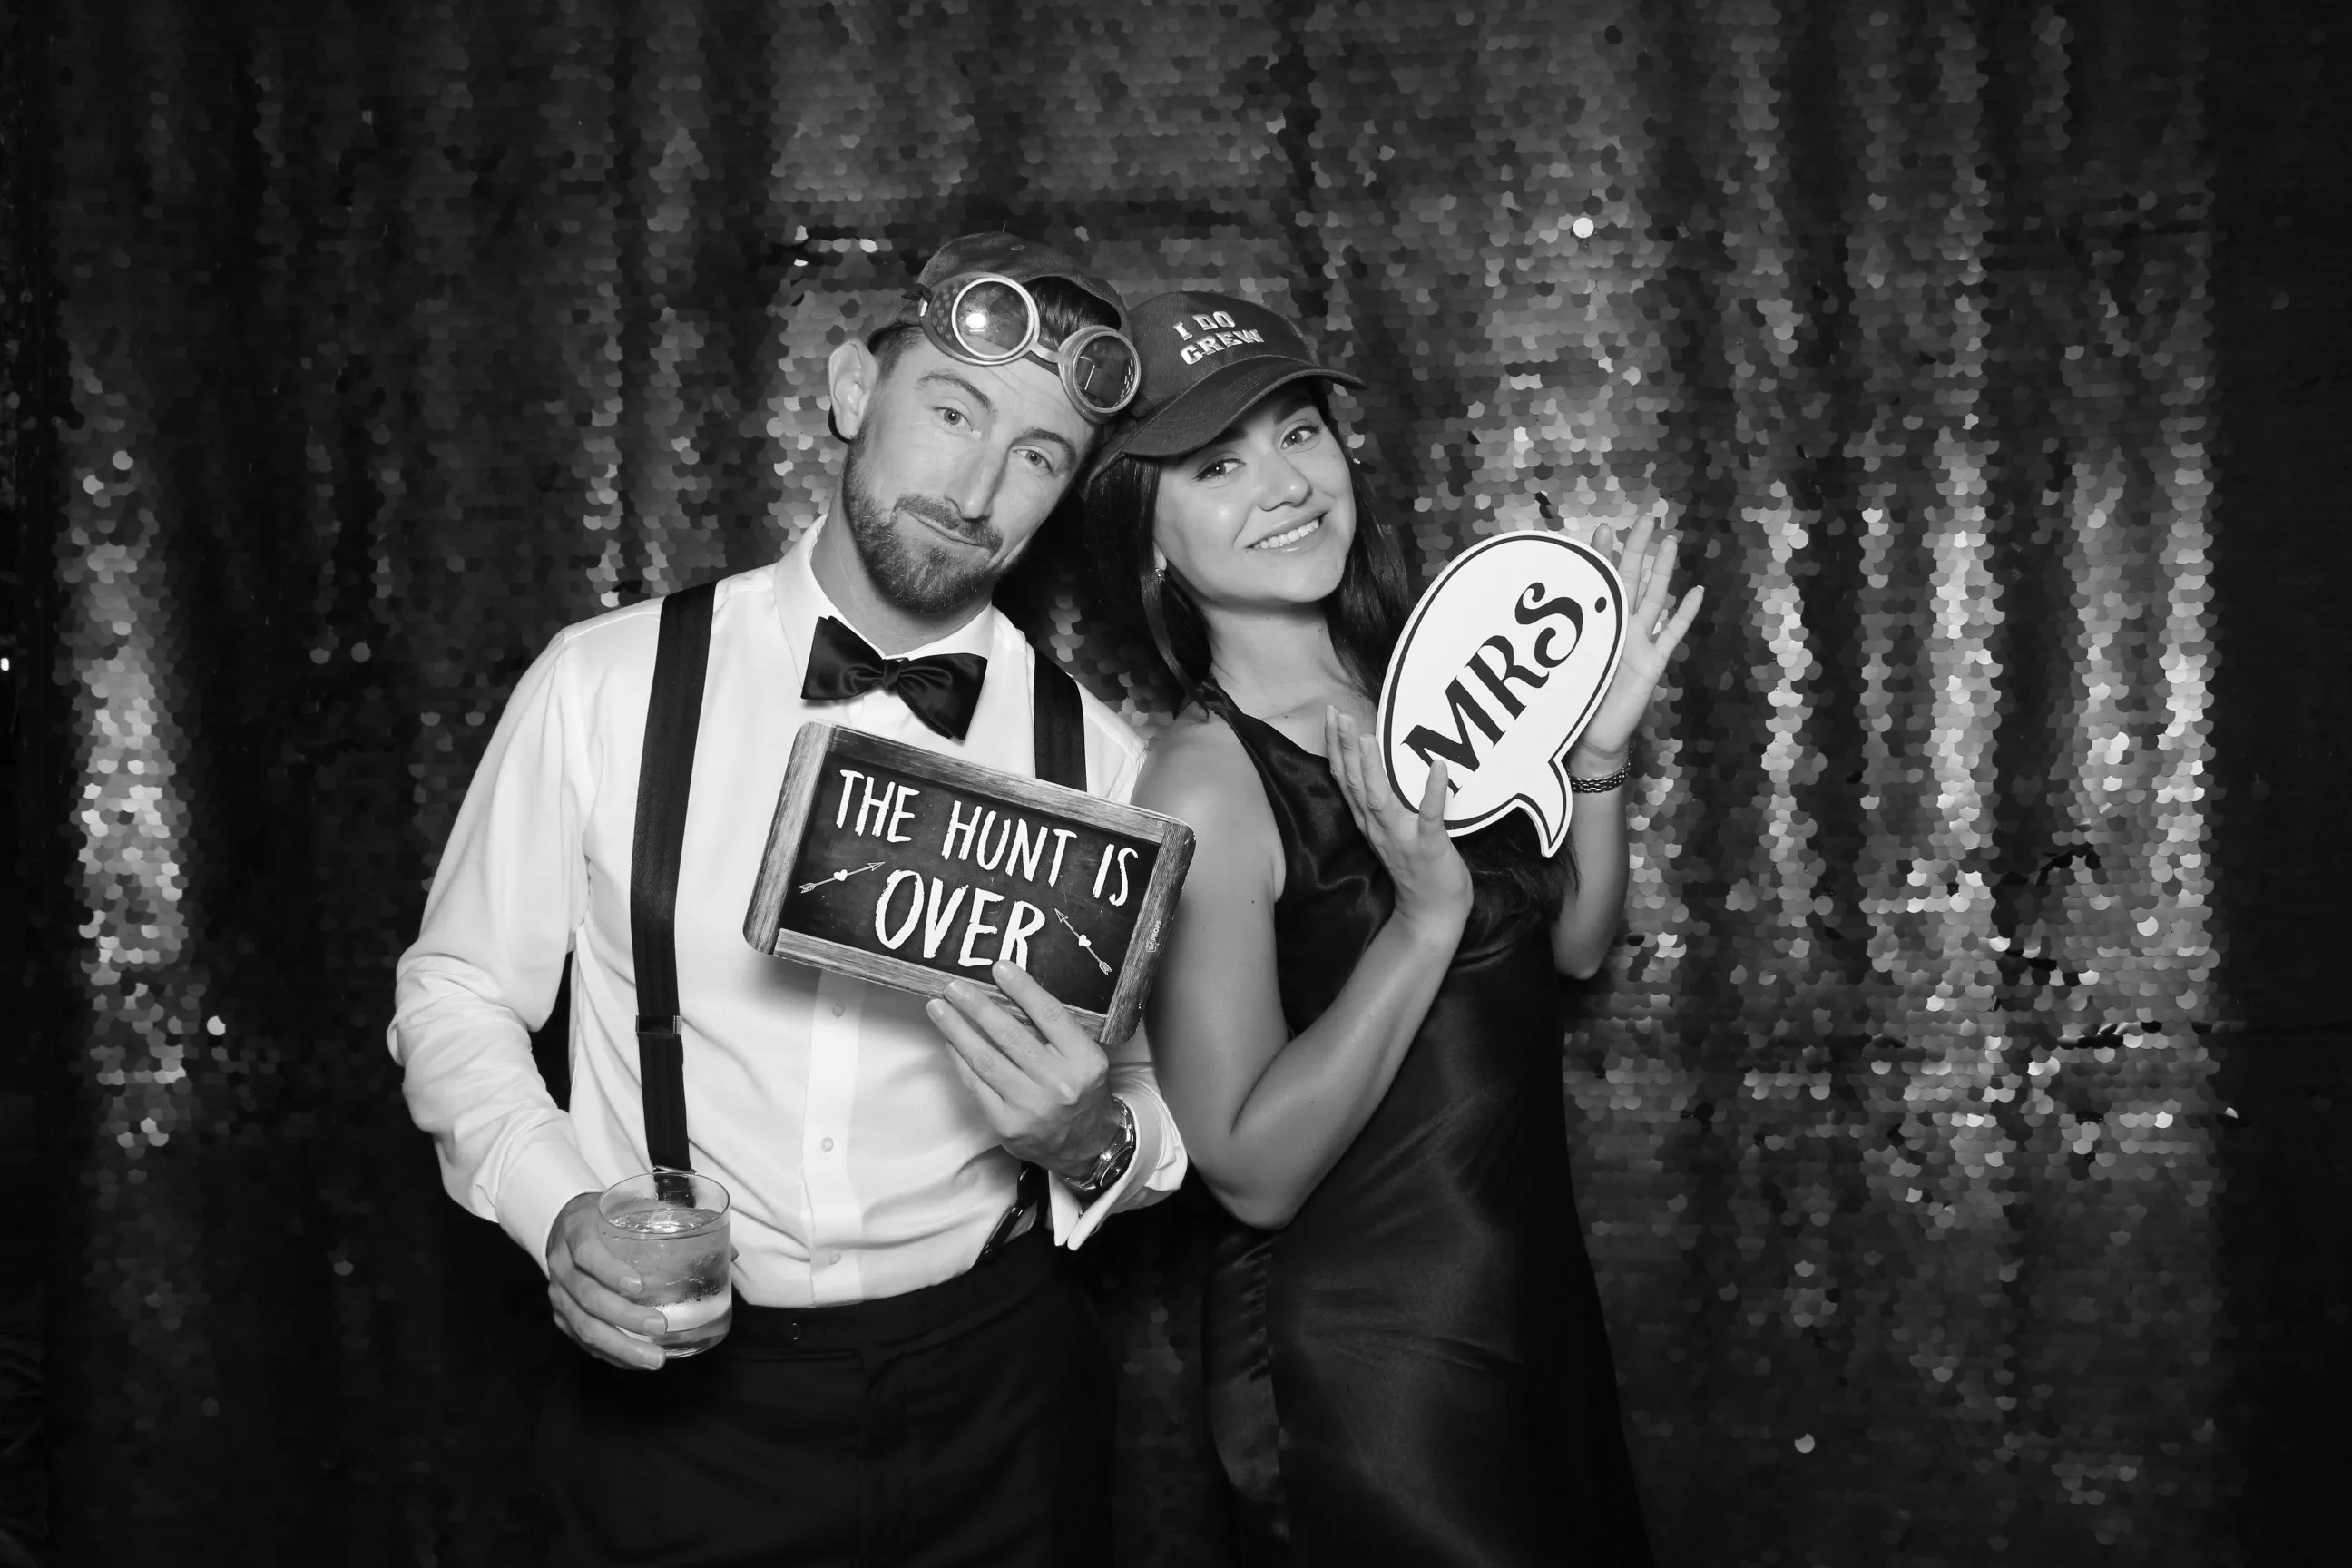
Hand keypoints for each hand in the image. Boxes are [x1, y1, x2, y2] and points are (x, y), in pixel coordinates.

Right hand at [545, 1191, 667, 1370]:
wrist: (565, 1223)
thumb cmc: (608, 1216)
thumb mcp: (634, 1207)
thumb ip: (678, 1223)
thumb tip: (732, 1253)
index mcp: (577, 1231)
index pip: (587, 1253)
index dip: (609, 1271)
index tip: (639, 1286)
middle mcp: (562, 1265)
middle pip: (587, 1297)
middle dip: (624, 1318)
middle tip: (660, 1328)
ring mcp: (558, 1294)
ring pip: (584, 1326)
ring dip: (620, 1347)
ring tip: (655, 1360)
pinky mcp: (561, 1316)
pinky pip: (583, 1341)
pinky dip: (611, 1354)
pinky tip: (637, 1362)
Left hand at [930, 961, 1120, 1183]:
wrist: (1086, 1145)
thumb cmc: (1080, 1091)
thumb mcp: (1083, 1057)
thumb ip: (1054, 1031)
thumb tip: (1008, 993)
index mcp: (1083, 1060)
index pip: (1049, 1015)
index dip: (1023, 989)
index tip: (999, 968)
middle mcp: (1059, 1083)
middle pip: (1010, 1036)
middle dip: (977, 1007)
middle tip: (954, 986)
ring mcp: (1031, 1106)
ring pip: (986, 1060)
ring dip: (957, 1030)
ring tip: (939, 1008)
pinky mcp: (1007, 1124)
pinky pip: (976, 1084)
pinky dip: (959, 1059)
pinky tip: (949, 1040)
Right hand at [1325, 707, 1472, 938]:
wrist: (1430, 914)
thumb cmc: (1416, 869)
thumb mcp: (1389, 831)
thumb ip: (1382, 802)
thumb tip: (1378, 767)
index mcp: (1367, 821)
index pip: (1344, 778)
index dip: (1335, 746)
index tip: (1331, 714)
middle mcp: (1376, 827)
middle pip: (1353, 782)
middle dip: (1344, 746)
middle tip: (1338, 713)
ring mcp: (1401, 838)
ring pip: (1378, 798)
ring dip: (1371, 768)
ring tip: (1367, 736)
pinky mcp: (1429, 847)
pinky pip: (1430, 817)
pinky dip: (1433, 791)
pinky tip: (1438, 767)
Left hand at [1572, 515, 1702, 763]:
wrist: (1587, 738)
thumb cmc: (1569, 699)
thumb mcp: (1558, 659)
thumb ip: (1552, 635)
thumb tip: (1528, 609)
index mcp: (1595, 622)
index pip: (1599, 580)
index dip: (1603, 554)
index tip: (1604, 526)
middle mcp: (1619, 626)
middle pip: (1632, 578)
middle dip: (1639, 547)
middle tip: (1648, 517)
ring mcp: (1639, 642)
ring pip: (1654, 598)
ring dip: (1664, 570)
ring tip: (1671, 541)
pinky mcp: (1653, 663)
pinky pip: (1672, 634)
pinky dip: (1684, 614)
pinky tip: (1697, 591)